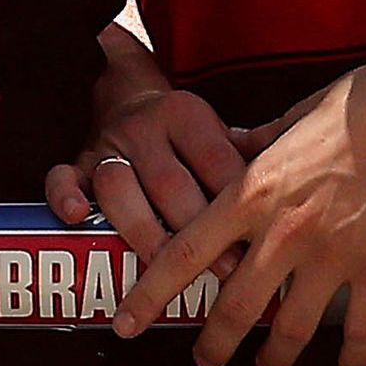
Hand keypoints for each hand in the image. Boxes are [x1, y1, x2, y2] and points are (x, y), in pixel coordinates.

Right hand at [43, 21, 252, 258]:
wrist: (122, 91)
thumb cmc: (185, 132)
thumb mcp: (220, 131)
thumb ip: (252, 156)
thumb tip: (304, 190)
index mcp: (186, 116)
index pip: (216, 163)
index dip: (239, 207)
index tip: (262, 248)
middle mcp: (143, 128)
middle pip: (169, 182)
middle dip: (197, 232)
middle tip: (225, 274)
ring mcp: (107, 146)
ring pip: (118, 187)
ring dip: (144, 231)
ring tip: (163, 269)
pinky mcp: (76, 163)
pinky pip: (62, 177)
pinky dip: (65, 196)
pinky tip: (78, 220)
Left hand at [116, 29, 365, 365]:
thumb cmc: (349, 107)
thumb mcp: (281, 123)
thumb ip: (248, 150)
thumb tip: (224, 150)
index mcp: (250, 195)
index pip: (183, 255)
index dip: (149, 296)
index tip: (125, 322)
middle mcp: (283, 231)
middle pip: (233, 307)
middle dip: (213, 344)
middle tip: (206, 361)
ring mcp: (332, 254)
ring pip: (291, 327)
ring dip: (275, 357)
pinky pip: (360, 326)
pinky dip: (353, 354)